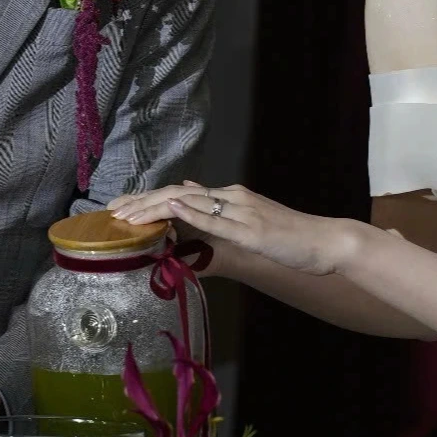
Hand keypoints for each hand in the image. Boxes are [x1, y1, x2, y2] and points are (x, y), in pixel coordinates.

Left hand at [108, 182, 358, 276]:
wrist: (325, 241)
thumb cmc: (289, 237)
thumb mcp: (247, 223)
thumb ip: (217, 213)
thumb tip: (185, 200)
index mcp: (230, 197)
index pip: (179, 195)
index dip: (148, 201)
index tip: (120, 208)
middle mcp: (232, 197)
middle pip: (177, 196)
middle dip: (142, 203)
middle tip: (112, 212)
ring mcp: (242, 211)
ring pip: (191, 204)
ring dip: (156, 208)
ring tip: (128, 214)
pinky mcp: (252, 229)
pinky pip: (217, 220)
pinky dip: (193, 213)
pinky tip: (172, 209)